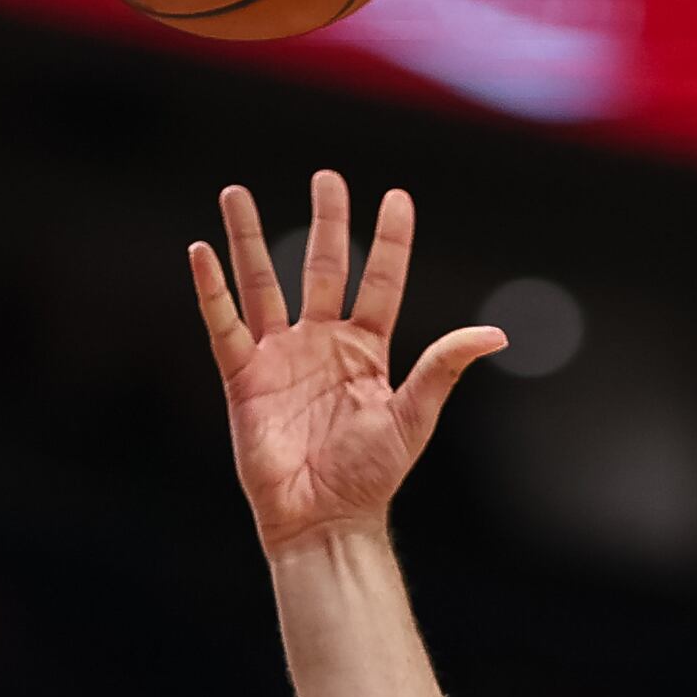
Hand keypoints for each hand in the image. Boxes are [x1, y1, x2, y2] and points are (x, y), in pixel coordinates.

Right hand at [194, 174, 503, 553]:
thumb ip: (443, 367)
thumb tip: (495, 334)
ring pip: (263, 283)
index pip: (381, 281)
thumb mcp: (413, 417)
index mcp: (367, 350)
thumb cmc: (370, 476)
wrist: (322, 518)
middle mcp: (322, 343)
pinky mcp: (244, 378)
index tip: (396, 197)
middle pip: (322, 267)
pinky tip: (201, 250)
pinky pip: (224, 324)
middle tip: (325, 177)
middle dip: (326, 222)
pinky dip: (211, 289)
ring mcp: (280, 357)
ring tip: (236, 193)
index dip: (390, 240)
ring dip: (249, 239)